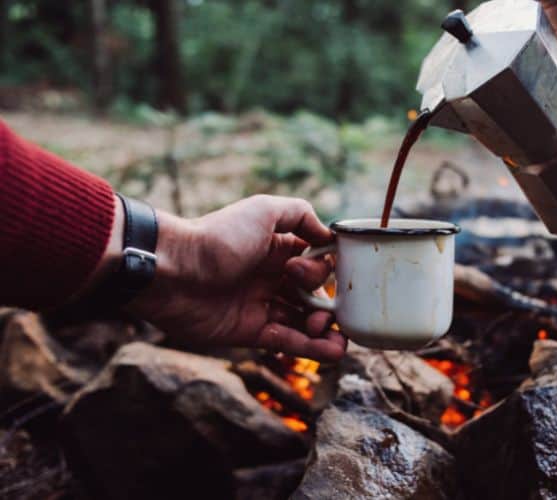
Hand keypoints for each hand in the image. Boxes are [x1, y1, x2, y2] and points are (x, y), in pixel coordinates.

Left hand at [106, 195, 345, 360]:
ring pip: (303, 322)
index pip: (316, 265)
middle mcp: (272, 278)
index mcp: (278, 250)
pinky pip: (286, 340)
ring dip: (325, 332)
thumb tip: (328, 236)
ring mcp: (261, 305)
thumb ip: (300, 214)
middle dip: (328, 307)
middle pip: (313, 296)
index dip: (323, 273)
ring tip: (341, 343)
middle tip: (327, 315)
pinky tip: (331, 352)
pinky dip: (309, 347)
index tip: (315, 277)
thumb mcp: (262, 211)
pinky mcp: (249, 331)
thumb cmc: (217, 237)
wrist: (172, 271)